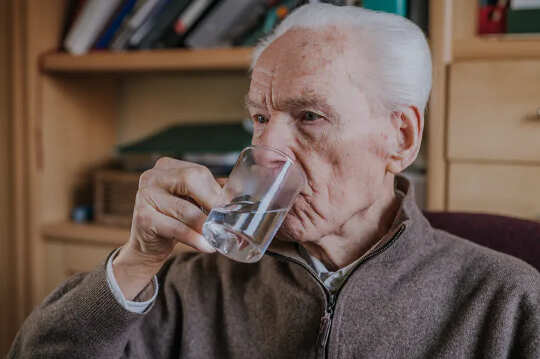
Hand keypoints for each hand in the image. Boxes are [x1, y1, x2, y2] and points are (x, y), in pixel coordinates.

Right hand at [113, 157, 222, 299]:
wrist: (148, 244)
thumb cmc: (173, 218)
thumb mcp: (192, 201)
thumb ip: (212, 192)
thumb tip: (238, 191)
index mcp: (167, 166)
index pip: (198, 172)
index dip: (216, 191)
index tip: (228, 206)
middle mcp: (152, 176)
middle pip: (190, 180)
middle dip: (211, 201)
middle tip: (224, 219)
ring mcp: (145, 195)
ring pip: (185, 208)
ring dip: (205, 225)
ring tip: (217, 236)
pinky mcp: (143, 218)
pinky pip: (176, 228)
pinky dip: (194, 238)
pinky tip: (205, 245)